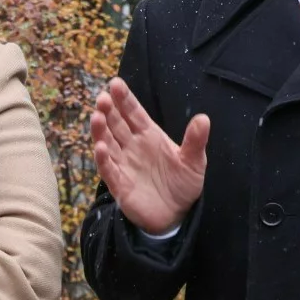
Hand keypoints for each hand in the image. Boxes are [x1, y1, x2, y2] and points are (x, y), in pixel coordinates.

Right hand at [90, 78, 208, 234]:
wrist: (176, 215)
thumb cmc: (183, 185)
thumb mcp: (195, 161)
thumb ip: (196, 140)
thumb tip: (203, 117)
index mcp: (150, 136)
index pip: (134, 113)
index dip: (125, 99)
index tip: (115, 83)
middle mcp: (133, 147)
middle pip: (117, 125)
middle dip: (109, 111)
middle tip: (102, 98)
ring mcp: (124, 165)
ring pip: (108, 143)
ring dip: (101, 131)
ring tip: (97, 117)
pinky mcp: (120, 185)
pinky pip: (109, 170)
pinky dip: (104, 160)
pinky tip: (101, 148)